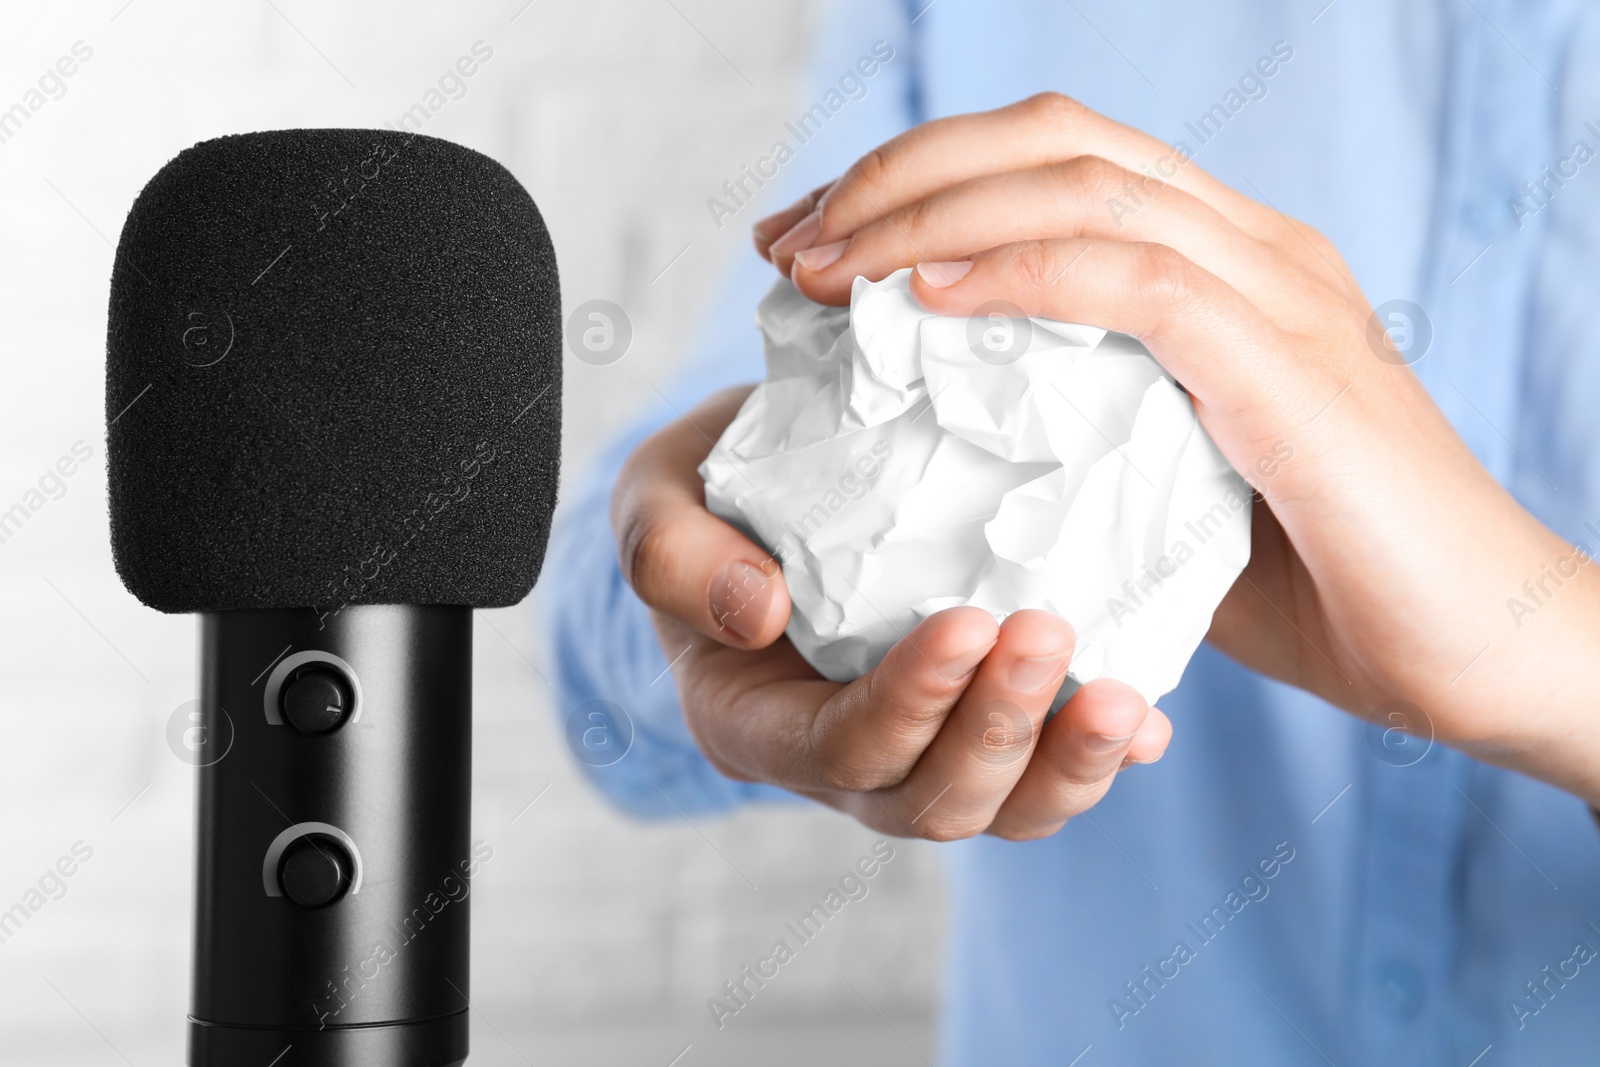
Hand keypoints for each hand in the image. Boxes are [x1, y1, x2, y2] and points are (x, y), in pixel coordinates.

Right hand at [611, 387, 1170, 839]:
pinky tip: (1145, 717)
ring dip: (1065, 760)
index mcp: (752, 720)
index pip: (838, 746)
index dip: (906, 702)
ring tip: (1122, 698)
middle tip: (1049, 630)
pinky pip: (1043, 770)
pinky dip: (1098, 753)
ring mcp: (914, 752)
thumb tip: (756, 613)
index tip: (967, 621)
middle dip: (998, 728)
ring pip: (999, 809)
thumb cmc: (710, 489)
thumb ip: (670, 552)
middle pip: (928, 800)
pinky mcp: (976, 725)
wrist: (771, 486)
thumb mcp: (656, 496)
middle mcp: (837, 760)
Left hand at [753, 93, 1599, 803]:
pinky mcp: (1289, 363)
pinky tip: (921, 302)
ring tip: (824, 268)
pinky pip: (1131, 280)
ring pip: (1081, 188)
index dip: (923, 177)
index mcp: (1228, 263)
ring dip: (929, 215)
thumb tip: (971, 447)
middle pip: (1053, 138)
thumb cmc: (1332, 584)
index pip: (1056, 160)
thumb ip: (1094, 441)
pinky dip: (1013, 276)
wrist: (1484, 653)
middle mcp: (1256, 247)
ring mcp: (1280, 292)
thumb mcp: (1175, 491)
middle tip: (792, 242)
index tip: (817, 241)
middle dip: (901, 173)